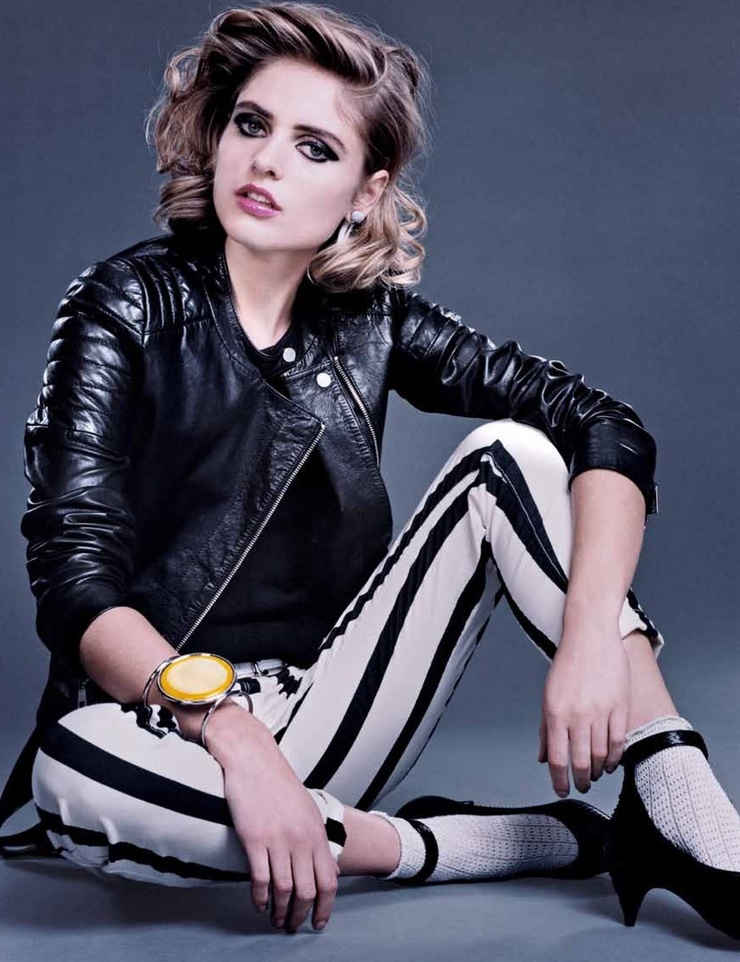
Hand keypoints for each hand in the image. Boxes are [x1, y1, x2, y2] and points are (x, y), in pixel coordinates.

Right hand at [219, 724, 338, 932]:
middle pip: (307, 891)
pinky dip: (261, 898)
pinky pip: (260, 879)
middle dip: (301, 916)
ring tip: (276, 920)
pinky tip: (260, 904)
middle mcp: (301, 838)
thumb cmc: (279, 784)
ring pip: (285, 890)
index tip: (318, 922)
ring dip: (280, 912)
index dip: (325, 907)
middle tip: (293, 926)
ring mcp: (278, 840)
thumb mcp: (307, 810)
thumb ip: (315, 838)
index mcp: (316, 832)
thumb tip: (326, 867)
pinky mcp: (254, 839)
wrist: (254, 761)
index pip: (329, 880)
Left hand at [538, 617, 630, 795]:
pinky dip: (615, 757)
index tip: (562, 790)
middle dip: (581, 780)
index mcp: (556, 712)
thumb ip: (546, 729)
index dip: (559, 780)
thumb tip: (543, 758)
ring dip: (598, 770)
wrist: (590, 636)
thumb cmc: (567, 666)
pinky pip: (619, 741)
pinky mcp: (620, 706)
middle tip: (582, 786)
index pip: (557, 758)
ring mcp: (601, 711)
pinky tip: (611, 762)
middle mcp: (578, 714)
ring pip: (601, 754)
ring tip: (596, 775)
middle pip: (581, 761)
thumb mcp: (548, 696)